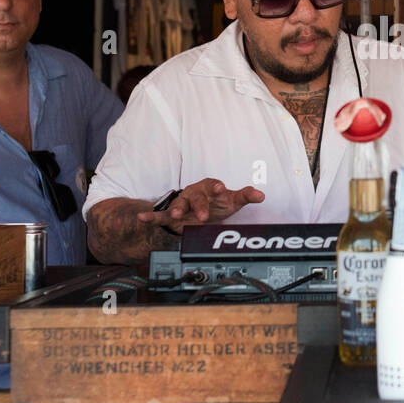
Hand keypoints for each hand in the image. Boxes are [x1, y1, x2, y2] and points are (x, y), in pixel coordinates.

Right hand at [137, 178, 264, 227]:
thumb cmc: (217, 202)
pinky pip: (160, 215)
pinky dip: (150, 216)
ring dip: (176, 209)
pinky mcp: (171, 215)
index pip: (214, 185)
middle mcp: (195, 193)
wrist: (200, 211)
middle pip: (196, 198)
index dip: (217, 187)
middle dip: (199, 206)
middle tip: (203, 216)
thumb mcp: (232, 201)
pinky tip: (142, 217)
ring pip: (178, 205)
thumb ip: (245, 196)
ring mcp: (182, 204)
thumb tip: (261, 195)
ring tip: (175, 215)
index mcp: (209, 187)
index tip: (221, 189)